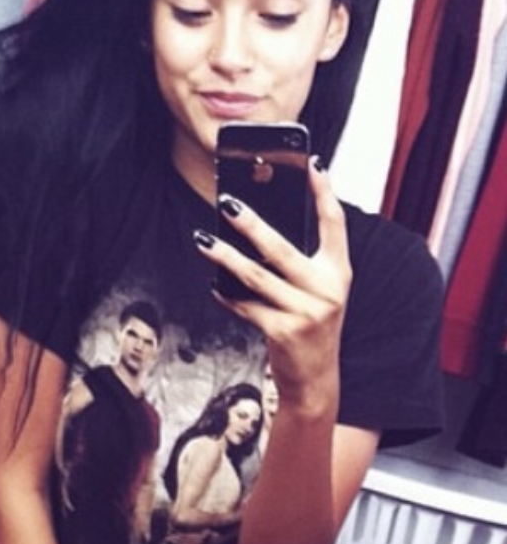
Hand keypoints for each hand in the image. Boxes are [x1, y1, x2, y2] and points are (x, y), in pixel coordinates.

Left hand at [200, 159, 351, 416]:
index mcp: (339, 273)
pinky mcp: (283, 332)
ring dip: (225, 257)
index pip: (335, 224)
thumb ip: (302, 263)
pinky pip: (246, 307)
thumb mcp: (319, 292)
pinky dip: (227, 296)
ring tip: (204, 240)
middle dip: (252, 224)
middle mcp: (327, 290)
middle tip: (228, 201)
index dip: (325, 192)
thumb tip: (259, 226)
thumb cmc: (311, 326)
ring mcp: (306, 313)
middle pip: (282, 249)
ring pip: (256, 277)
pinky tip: (214, 286)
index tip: (312, 164)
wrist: (316, 380)